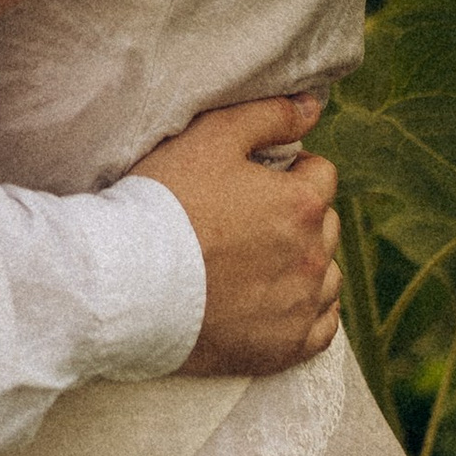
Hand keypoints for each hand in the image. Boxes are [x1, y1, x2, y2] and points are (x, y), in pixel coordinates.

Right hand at [133, 95, 342, 376]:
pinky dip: (308, 313)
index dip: (288, 171)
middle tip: (247, 220)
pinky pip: (322, 328)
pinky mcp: (285, 348)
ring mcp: (301, 307)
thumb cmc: (166, 204)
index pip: (320, 174)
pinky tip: (276, 302)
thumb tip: (312, 107)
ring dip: (305, 263)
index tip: (251, 183)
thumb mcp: (211, 138)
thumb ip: (269, 115)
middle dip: (298, 216)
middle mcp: (312, 256)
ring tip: (256, 262)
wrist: (128, 284)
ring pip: (327, 275)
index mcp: (301, 203)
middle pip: (325, 224)